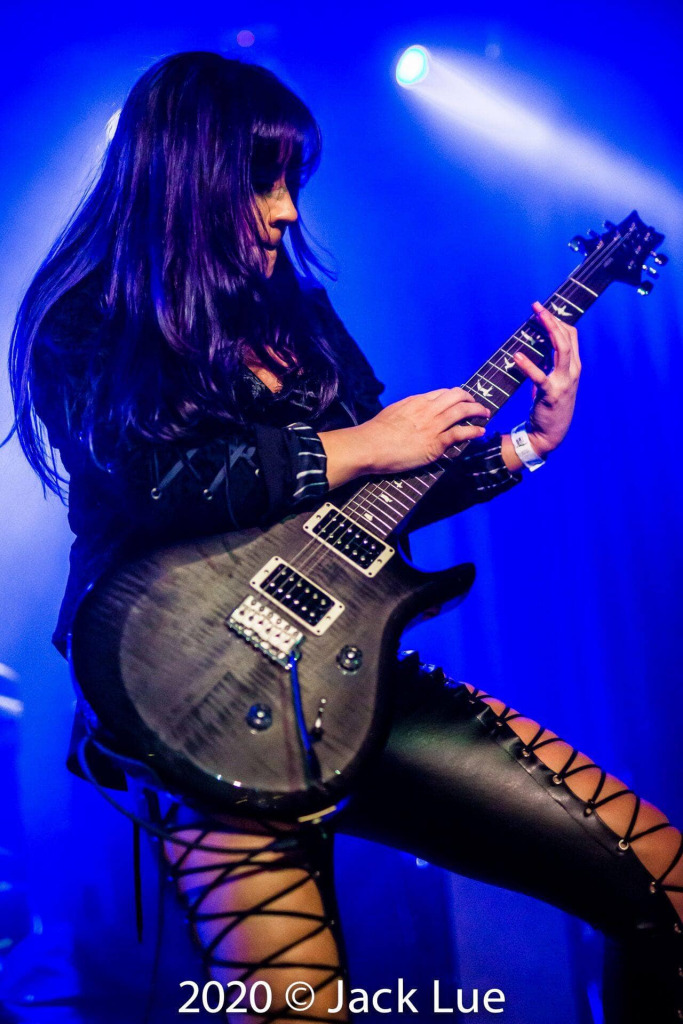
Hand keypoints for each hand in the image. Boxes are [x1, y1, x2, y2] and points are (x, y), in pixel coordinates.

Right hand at [357, 387, 490, 473]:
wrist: (370, 446)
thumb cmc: (376, 433)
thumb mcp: (393, 412)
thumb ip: (407, 411)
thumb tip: (412, 414)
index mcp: (416, 401)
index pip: (443, 393)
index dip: (456, 396)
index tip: (462, 400)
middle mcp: (427, 410)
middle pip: (456, 397)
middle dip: (470, 399)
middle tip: (478, 405)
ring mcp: (433, 426)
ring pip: (462, 412)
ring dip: (477, 411)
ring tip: (485, 414)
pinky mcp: (435, 443)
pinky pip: (460, 434)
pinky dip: (473, 431)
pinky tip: (480, 431)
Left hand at [513, 301, 580, 456]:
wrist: (549, 433)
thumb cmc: (548, 405)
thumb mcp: (552, 380)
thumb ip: (549, 363)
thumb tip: (538, 342)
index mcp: (573, 366)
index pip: (571, 336)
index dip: (558, 321)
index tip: (542, 310)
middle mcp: (572, 371)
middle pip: (567, 338)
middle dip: (552, 319)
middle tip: (537, 306)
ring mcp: (564, 382)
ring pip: (561, 350)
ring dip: (548, 331)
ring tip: (534, 318)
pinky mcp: (551, 394)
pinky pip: (540, 376)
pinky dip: (528, 365)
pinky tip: (517, 355)